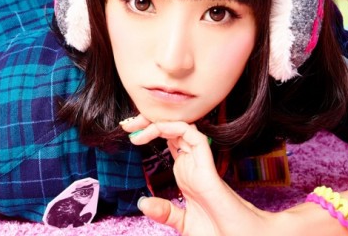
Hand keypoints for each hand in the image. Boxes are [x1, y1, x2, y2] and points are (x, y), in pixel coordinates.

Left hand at [121, 115, 272, 234]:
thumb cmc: (219, 233)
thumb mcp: (183, 222)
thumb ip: (164, 212)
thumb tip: (142, 203)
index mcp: (187, 173)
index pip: (170, 141)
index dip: (152, 132)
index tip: (130, 134)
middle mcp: (193, 166)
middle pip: (172, 131)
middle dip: (150, 123)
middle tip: (129, 124)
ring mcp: (201, 166)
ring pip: (182, 130)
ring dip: (159, 123)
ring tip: (137, 126)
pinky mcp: (207, 170)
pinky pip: (195, 139)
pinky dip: (177, 128)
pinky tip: (158, 130)